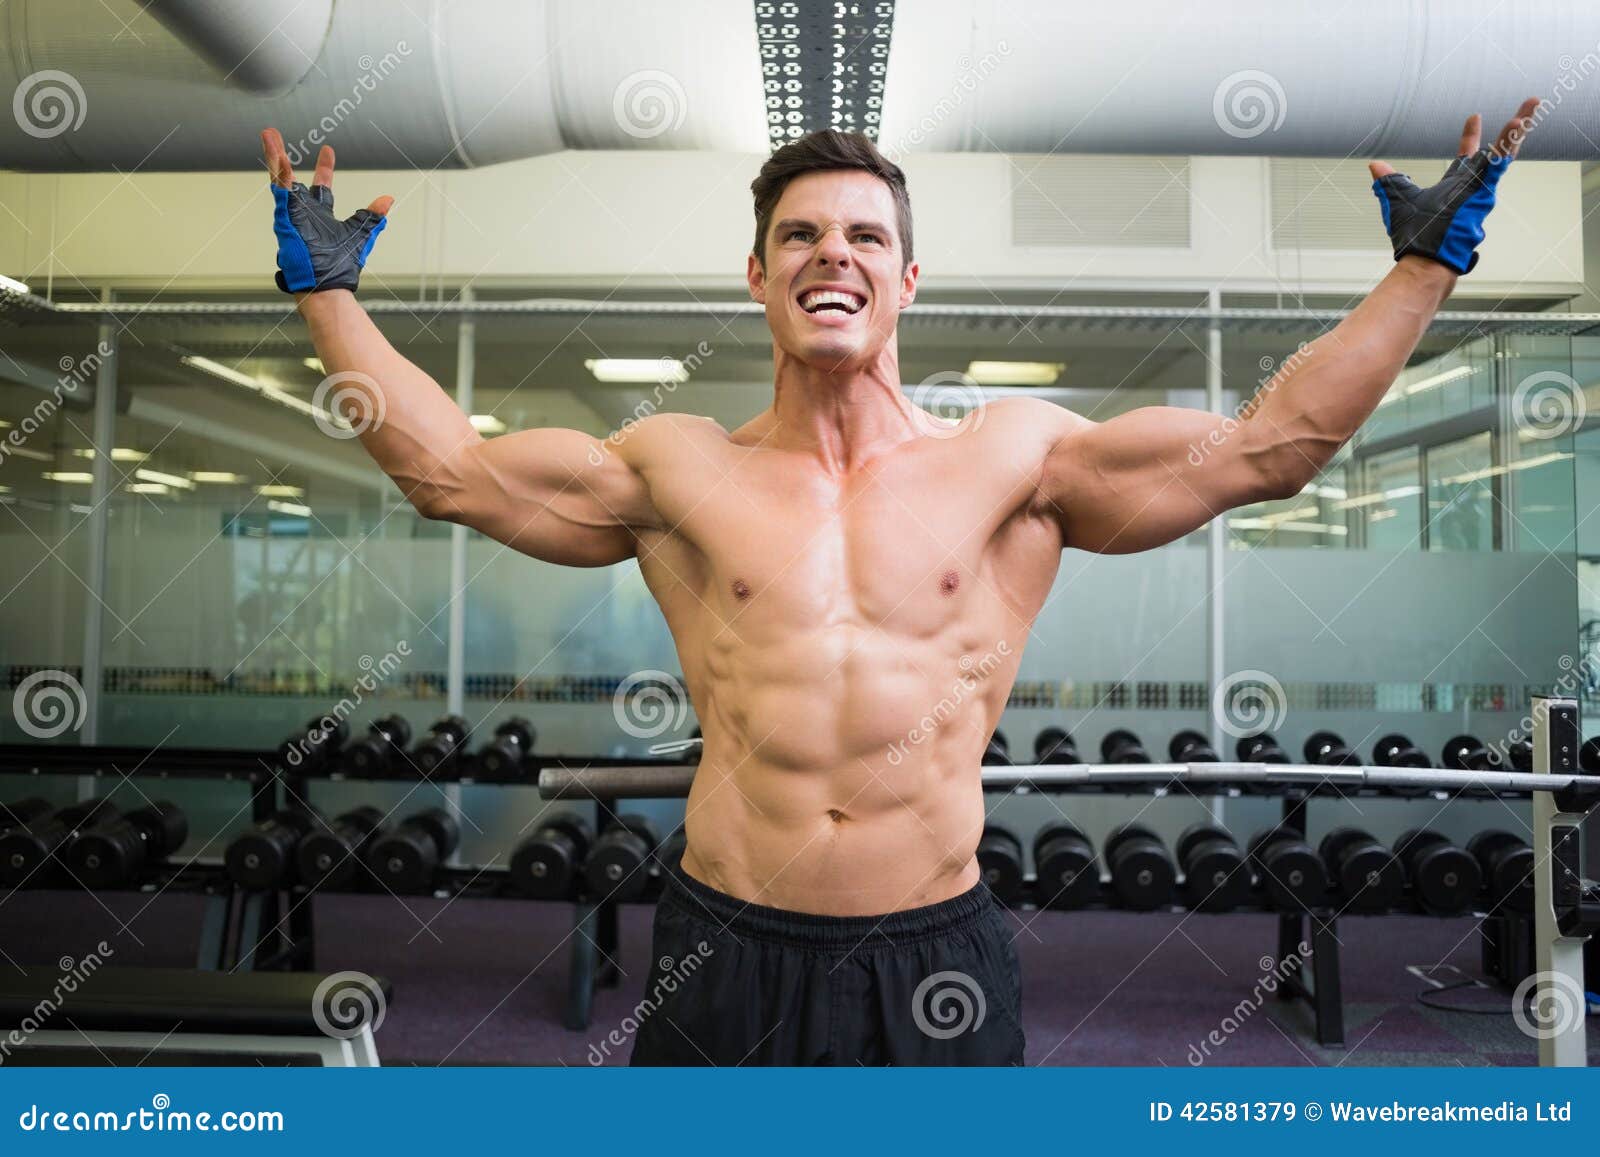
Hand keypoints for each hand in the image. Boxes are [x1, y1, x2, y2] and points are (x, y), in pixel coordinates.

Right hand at [261, 127, 394, 294]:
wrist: (327, 286)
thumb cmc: (340, 266)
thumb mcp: (359, 233)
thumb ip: (371, 216)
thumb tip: (388, 199)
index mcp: (319, 216)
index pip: (321, 187)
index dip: (324, 168)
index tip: (328, 150)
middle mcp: (302, 213)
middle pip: (290, 177)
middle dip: (282, 155)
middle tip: (274, 134)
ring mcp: (291, 214)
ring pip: (279, 179)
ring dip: (273, 155)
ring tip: (268, 134)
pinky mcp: (284, 218)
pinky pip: (280, 192)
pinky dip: (280, 174)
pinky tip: (278, 155)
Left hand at [1368, 97, 1538, 275]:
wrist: (1424, 260)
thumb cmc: (1414, 238)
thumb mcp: (1398, 200)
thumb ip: (1390, 181)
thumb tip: (1374, 165)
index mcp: (1454, 187)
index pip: (1466, 156)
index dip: (1470, 137)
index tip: (1474, 117)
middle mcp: (1471, 186)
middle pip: (1496, 150)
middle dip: (1513, 128)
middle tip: (1528, 103)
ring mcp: (1480, 189)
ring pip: (1505, 152)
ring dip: (1518, 128)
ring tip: (1533, 102)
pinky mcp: (1484, 192)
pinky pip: (1499, 162)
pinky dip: (1509, 142)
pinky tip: (1518, 122)